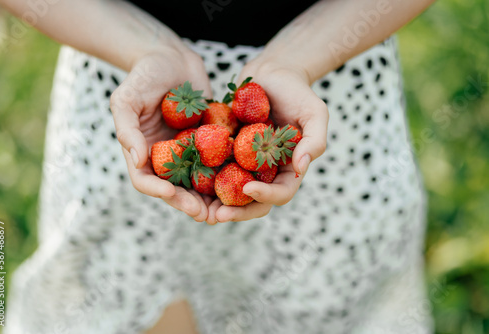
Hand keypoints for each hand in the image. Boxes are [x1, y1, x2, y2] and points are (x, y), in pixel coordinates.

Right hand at [110, 45, 212, 221]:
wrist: (172, 57)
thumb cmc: (144, 75)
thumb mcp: (126, 99)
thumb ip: (127, 130)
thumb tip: (137, 161)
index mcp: (143, 151)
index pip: (146, 179)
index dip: (157, 190)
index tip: (170, 192)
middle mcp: (166, 157)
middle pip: (175, 189)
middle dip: (188, 203)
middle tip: (204, 214)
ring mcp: (188, 151)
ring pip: (199, 182)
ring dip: (210, 199)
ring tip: (224, 210)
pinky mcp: (209, 142)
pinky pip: (218, 161)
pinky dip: (227, 175)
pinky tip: (241, 183)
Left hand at [206, 59, 328, 223]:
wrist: (271, 74)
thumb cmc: (297, 91)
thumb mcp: (315, 113)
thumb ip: (315, 141)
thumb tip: (301, 168)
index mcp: (289, 169)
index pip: (281, 193)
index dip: (266, 196)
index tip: (248, 188)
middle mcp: (266, 171)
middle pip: (253, 201)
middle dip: (236, 212)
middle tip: (217, 216)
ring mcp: (245, 163)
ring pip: (231, 192)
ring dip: (215, 204)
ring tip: (197, 209)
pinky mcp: (226, 152)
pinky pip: (214, 169)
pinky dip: (202, 179)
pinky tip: (185, 182)